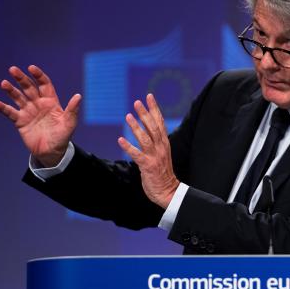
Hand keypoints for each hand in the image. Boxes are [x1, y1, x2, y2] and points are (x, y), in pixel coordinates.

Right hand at [0, 65, 80, 166]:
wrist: (51, 152)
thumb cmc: (62, 137)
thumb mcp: (69, 123)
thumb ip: (72, 110)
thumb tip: (78, 96)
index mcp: (51, 102)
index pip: (44, 84)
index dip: (38, 75)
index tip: (31, 68)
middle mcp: (38, 104)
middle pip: (29, 87)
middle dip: (21, 79)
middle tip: (13, 69)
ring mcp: (28, 112)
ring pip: (18, 97)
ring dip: (11, 90)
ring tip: (4, 83)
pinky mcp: (20, 121)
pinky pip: (10, 112)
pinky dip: (2, 107)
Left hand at [118, 94, 178, 208]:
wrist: (168, 192)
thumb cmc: (163, 173)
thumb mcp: (162, 154)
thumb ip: (156, 142)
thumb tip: (150, 130)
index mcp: (164, 143)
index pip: (160, 122)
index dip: (154, 108)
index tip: (149, 96)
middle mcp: (161, 147)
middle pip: (153, 127)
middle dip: (145, 114)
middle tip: (137, 102)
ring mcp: (154, 157)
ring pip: (145, 138)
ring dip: (136, 127)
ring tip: (128, 116)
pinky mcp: (147, 166)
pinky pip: (137, 155)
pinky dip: (128, 147)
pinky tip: (120, 140)